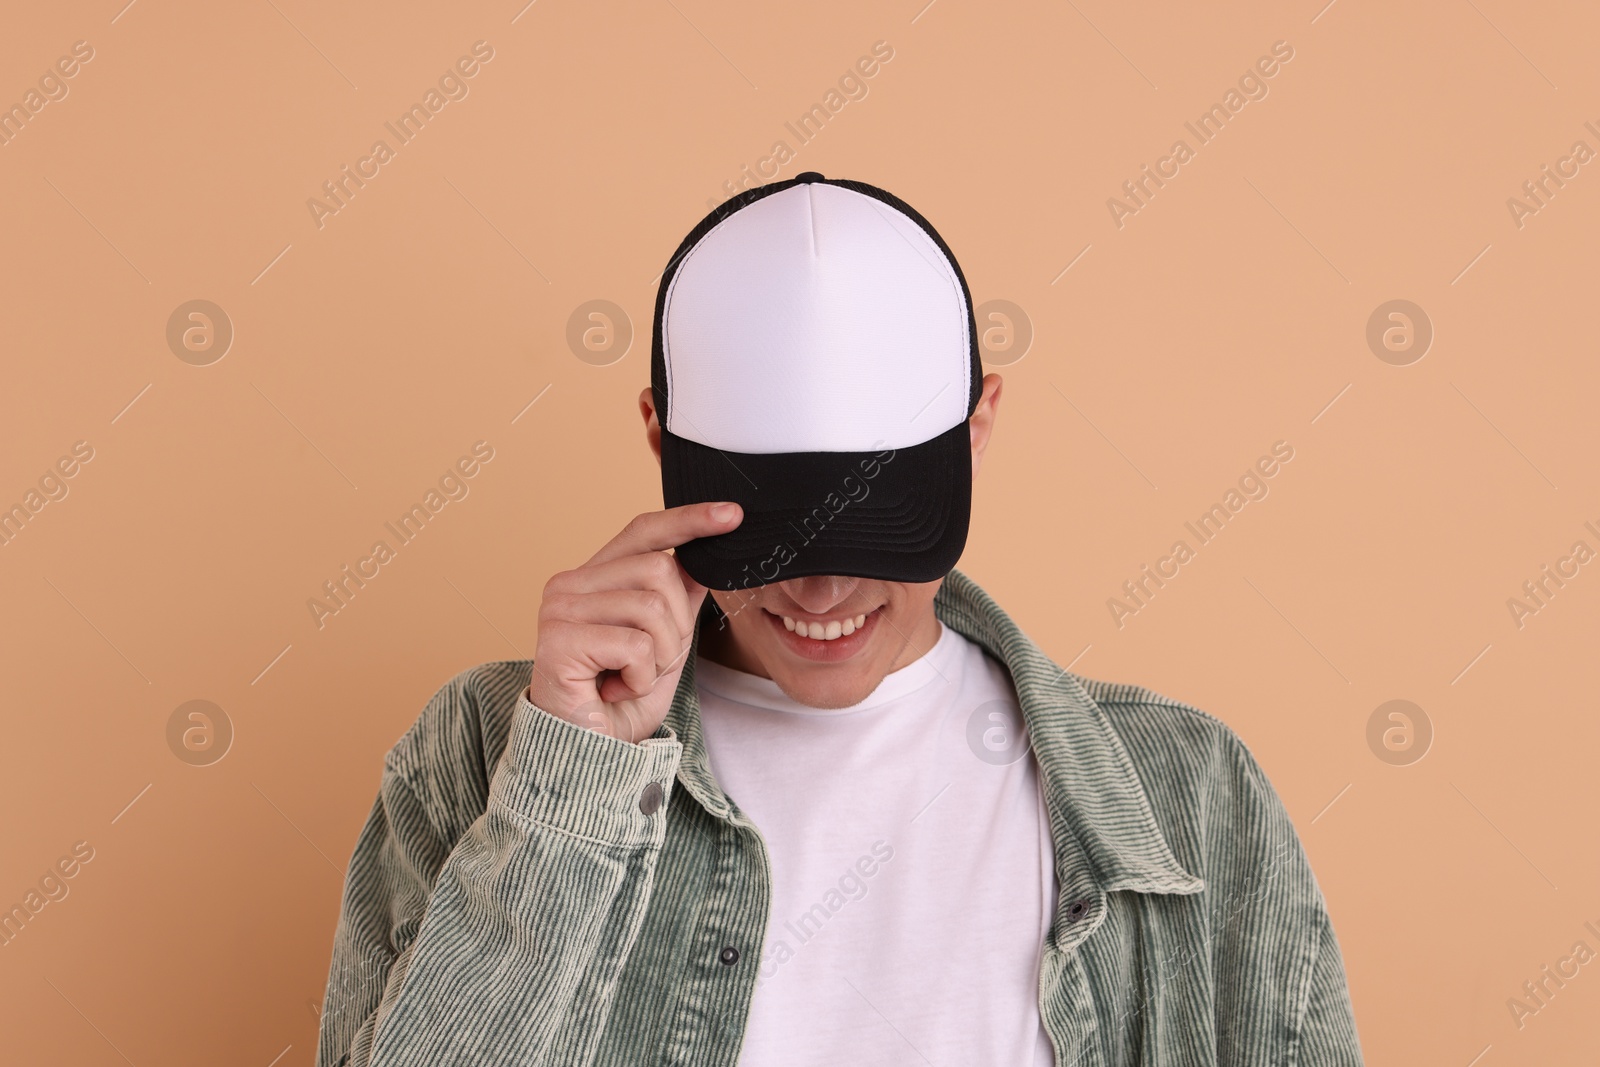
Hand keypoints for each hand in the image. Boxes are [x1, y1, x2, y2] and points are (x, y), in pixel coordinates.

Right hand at [527, 502, 741, 743]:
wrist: (587, 754)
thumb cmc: (620, 700)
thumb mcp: (664, 643)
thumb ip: (678, 598)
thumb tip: (705, 558)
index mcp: (592, 577)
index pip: (643, 531)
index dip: (689, 519)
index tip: (733, 514)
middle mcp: (569, 584)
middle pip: (659, 570)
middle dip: (678, 625)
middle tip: (651, 662)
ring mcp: (559, 609)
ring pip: (653, 608)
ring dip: (661, 655)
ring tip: (632, 677)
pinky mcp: (558, 641)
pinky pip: (635, 645)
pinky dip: (641, 676)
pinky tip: (618, 689)